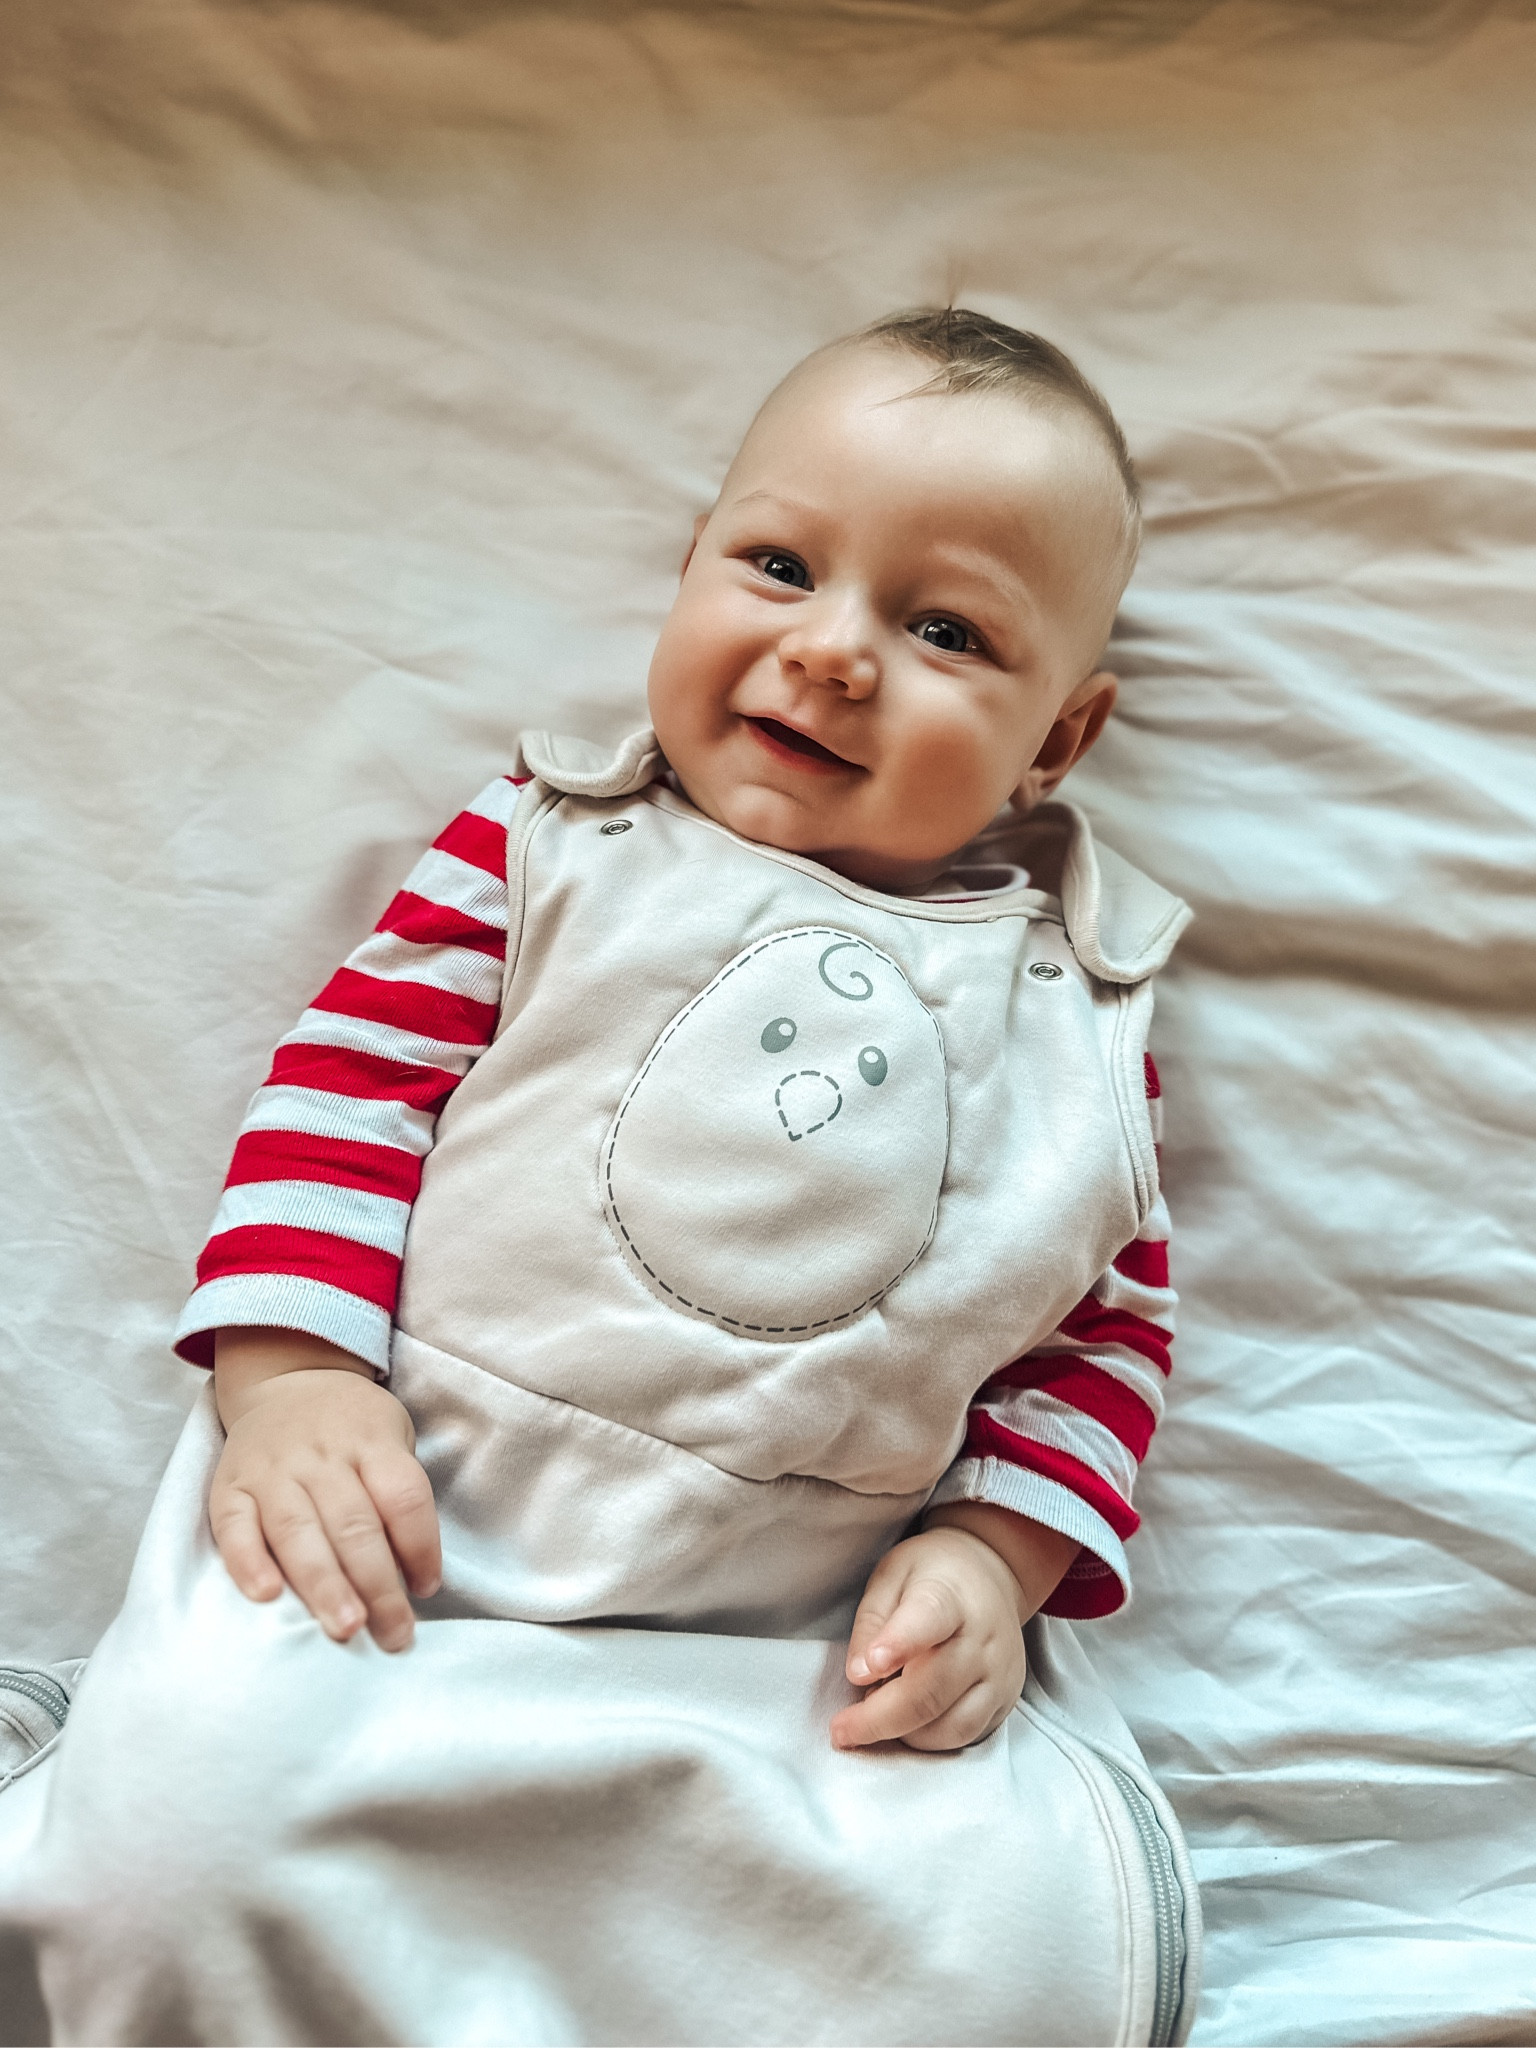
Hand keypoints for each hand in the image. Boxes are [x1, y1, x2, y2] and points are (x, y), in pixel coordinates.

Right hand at [209, 1329, 440, 1651]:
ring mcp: (272, 1471)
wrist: (286, 1379)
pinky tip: (266, 1596)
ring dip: (324, 1585)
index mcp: (371, 1441)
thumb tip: (415, 1576)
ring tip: (344, 1627)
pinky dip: (248, 1562)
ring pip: (298, 1532)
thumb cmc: (352, 1427)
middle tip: (392, 1633)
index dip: (421, 1546)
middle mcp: (321, 1456)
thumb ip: (399, 1496)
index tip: (427, 1589)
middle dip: (376, 1585)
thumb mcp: (391, 1438)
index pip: (403, 1497)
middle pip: (354, 1524)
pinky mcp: (230, 1486)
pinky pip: (234, 1526)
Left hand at [830, 1507, 1077, 1752]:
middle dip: (878, 1718)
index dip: (897, 1645)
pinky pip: (963, 1737)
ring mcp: (999, 1675)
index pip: (928, 1620)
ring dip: (902, 1733)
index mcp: (950, 1596)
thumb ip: (872, 1622)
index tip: (867, 1667)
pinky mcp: (1004, 1702)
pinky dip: (927, 1739)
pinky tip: (906, 1723)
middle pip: (930, 1691)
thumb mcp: (891, 1576)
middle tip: (841, 1729)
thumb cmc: (932, 1576)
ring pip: (949, 1726)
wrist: (991, 1576)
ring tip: (876, 1713)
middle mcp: (983, 1639)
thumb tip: (859, 1673)